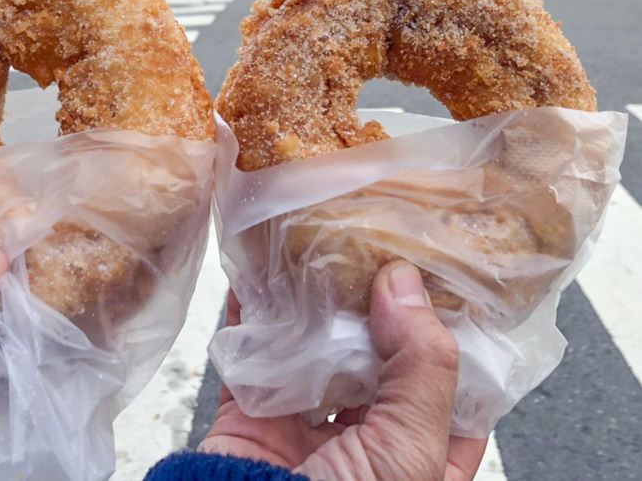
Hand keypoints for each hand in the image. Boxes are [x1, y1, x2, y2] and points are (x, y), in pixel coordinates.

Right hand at [200, 261, 486, 480]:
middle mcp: (369, 440)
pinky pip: (253, 354)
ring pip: (317, 349)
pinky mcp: (254, 417)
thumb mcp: (408, 453)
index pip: (453, 383)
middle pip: (380, 356)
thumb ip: (420, 368)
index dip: (451, 329)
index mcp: (423, 457)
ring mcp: (309, 427)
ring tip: (322, 252)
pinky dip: (251, 313)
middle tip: (378, 247)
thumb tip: (405, 285)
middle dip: (377, 304)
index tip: (444, 274)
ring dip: (315, 304)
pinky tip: (259, 276)